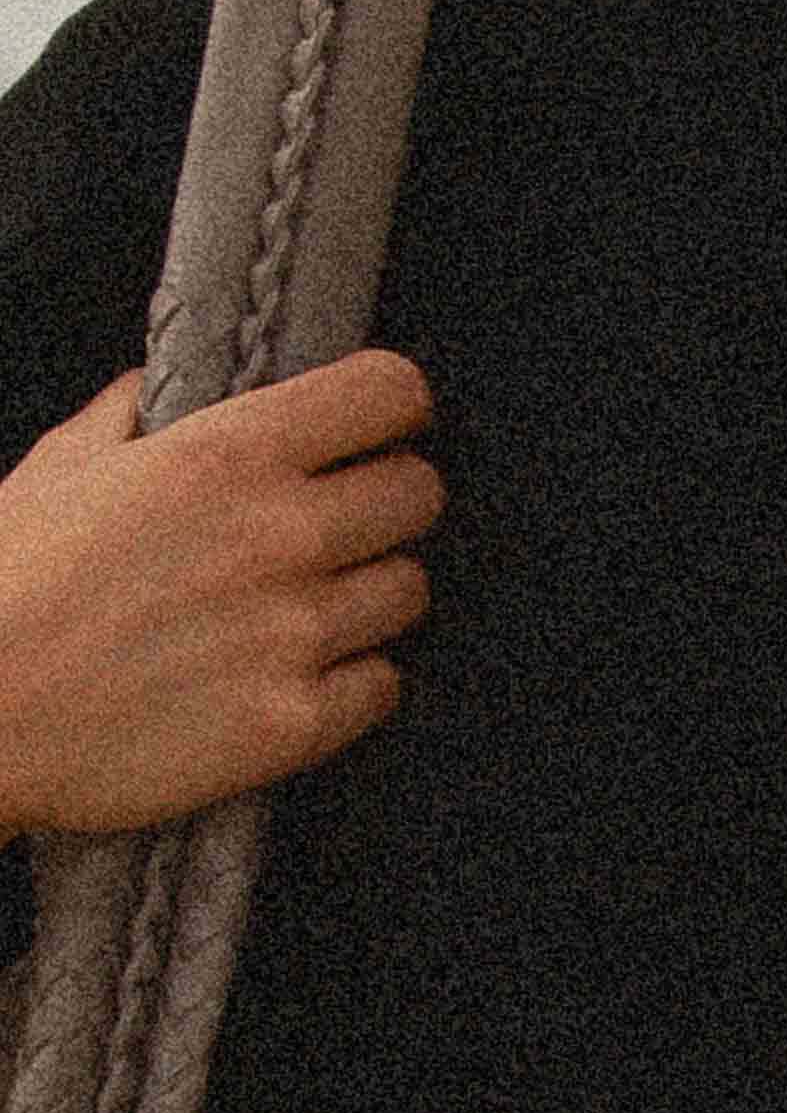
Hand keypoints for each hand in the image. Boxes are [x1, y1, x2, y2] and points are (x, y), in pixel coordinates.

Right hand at [0, 350, 443, 834]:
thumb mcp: (60, 470)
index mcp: (231, 452)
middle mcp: (281, 533)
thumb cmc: (2, 584)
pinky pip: (381, 685)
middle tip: (343, 524)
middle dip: (388, 501)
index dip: (393, 406)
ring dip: (371, 593)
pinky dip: (353, 681)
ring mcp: (293, 631)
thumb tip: (158, 388)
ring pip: (408, 589)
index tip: (377, 426)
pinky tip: (299, 675)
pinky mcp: (290, 723)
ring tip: (310, 606)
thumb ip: (127, 415)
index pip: (389, 392)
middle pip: (419, 492)